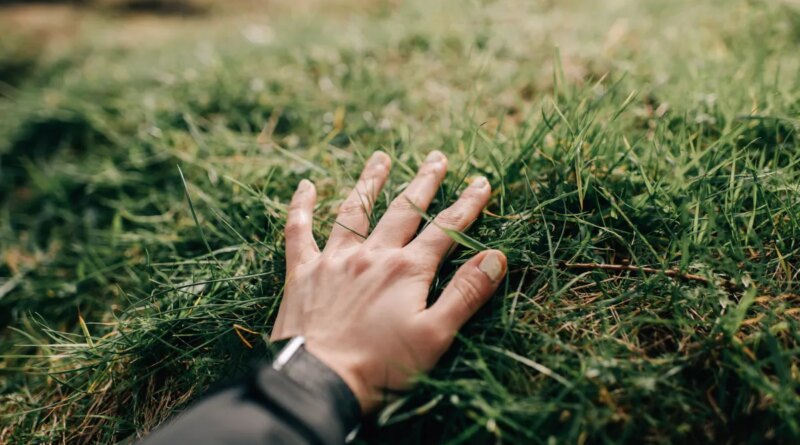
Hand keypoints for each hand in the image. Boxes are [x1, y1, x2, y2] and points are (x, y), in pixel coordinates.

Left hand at [270, 150, 506, 411]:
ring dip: (370, 182)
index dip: (467, 205)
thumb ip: (466, 293)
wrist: (318, 382)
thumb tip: (496, 256)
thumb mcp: (435, 335)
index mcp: (406, 270)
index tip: (482, 182)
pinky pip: (299, 231)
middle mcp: (372, 255)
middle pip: (403, 211)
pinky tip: (305, 186)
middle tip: (436, 157)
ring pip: (355, 211)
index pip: (445, 230)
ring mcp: (334, 260)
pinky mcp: (302, 273)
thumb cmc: (382, 366)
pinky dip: (301, 208)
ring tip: (381, 157)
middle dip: (424, 183)